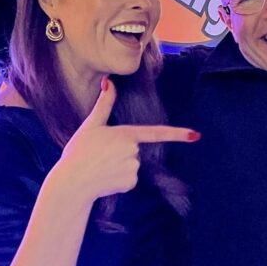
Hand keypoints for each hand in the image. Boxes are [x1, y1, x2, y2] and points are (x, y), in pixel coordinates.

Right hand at [53, 78, 198, 201]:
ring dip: (119, 166)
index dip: (177, 134)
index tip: (195, 135)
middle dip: (120, 152)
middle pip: (135, 149)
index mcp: (126, 134)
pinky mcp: (131, 182)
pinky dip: (119, 179)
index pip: (156, 133)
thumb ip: (104, 104)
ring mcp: (134, 167)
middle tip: (99, 155)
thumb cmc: (78, 152)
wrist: (71, 182)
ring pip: (132, 164)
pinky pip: (130, 179)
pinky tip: (105, 179)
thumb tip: (109, 82)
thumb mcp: (90, 125)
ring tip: (100, 167)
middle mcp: (133, 151)